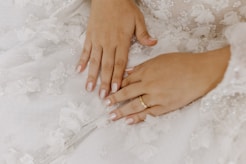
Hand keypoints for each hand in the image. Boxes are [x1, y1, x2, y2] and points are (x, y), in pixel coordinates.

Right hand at [77, 0, 156, 98]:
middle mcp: (108, 43)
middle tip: (102, 96)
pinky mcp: (90, 36)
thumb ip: (143, 34)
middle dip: (104, 82)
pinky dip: (82, 60)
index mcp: (121, 41)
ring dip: (92, 75)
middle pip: (107, 66)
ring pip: (94, 61)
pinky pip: (85, 50)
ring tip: (89, 88)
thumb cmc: (124, 7)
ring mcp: (97, 40)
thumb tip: (153, 43)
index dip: (117, 77)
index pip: (120, 63)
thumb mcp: (138, 19)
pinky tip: (79, 70)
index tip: (116, 90)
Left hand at [105, 46, 230, 123]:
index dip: (116, 86)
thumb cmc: (182, 62)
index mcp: (146, 71)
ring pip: (134, 105)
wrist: (200, 72)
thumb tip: (128, 72)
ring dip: (121, 111)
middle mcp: (148, 84)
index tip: (109, 90)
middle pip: (127, 93)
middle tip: (105, 104)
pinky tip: (129, 120)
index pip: (126, 80)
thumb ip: (142, 66)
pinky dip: (137, 117)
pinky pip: (148, 113)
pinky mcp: (165, 106)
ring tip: (111, 116)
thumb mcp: (160, 59)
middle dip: (114, 99)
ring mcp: (156, 96)